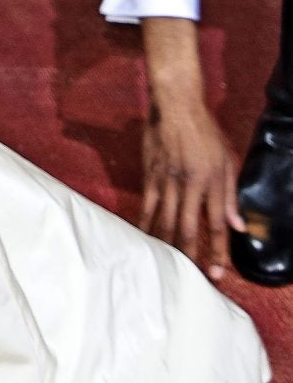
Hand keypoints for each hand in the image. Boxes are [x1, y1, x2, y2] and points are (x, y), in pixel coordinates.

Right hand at [140, 22, 239, 281]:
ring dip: (167, 246)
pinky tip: (145, 239)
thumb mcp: (227, 160)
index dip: (217, 251)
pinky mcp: (150, 174)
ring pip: (165, 221)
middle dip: (190, 256)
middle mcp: (189, 184)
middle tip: (190, 278)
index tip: (218, 273)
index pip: (215, 225)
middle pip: (187, 228)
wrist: (176, 104)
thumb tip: (238, 226)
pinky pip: (147, 205)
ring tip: (167, 268)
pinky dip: (146, 224)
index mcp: (211, 181)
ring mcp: (167, 180)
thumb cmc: (205, 131)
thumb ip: (231, 196)